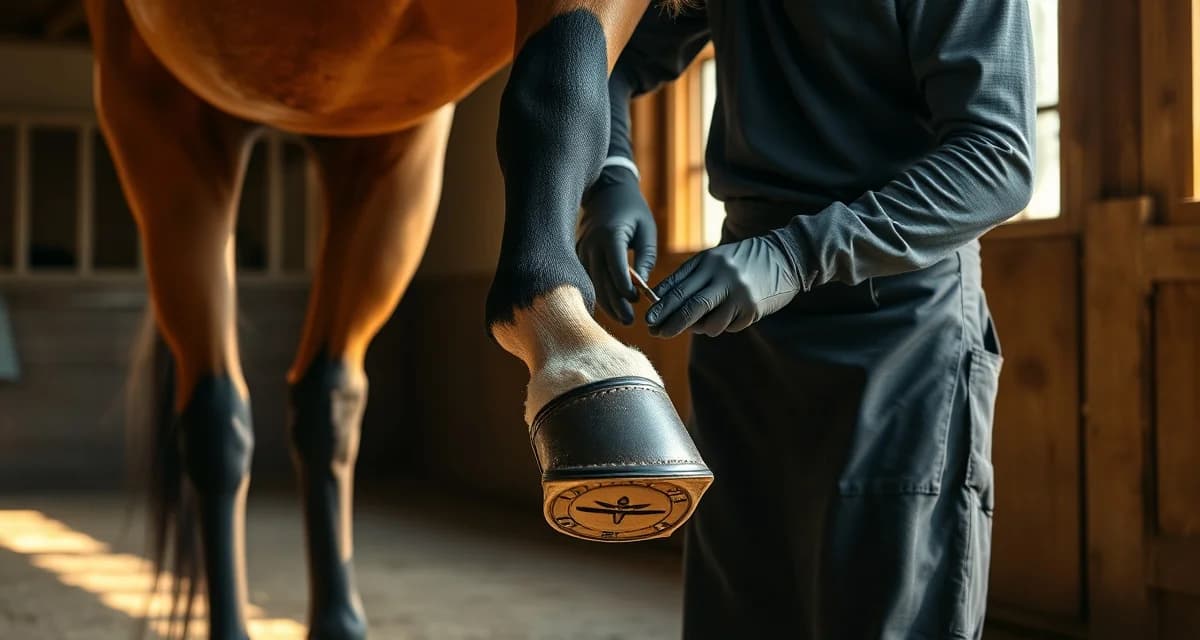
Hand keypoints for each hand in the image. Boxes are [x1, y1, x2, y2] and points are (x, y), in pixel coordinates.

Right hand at [577, 168, 657, 323]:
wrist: (606, 191)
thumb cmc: (632, 210)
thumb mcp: (646, 229)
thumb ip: (645, 257)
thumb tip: (643, 285)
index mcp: (610, 236)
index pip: (616, 269)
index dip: (626, 289)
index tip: (638, 299)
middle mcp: (591, 244)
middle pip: (602, 282)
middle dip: (617, 303)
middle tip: (630, 320)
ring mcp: (581, 249)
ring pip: (592, 283)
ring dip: (606, 303)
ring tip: (622, 318)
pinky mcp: (577, 253)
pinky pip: (586, 278)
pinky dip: (597, 293)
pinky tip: (609, 306)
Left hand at [646, 234, 800, 337]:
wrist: (786, 257)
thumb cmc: (742, 260)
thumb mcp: (714, 260)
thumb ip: (689, 277)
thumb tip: (659, 301)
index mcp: (708, 261)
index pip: (677, 287)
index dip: (659, 306)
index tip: (648, 320)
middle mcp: (722, 276)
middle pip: (689, 307)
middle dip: (670, 324)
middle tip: (657, 333)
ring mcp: (738, 294)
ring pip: (708, 324)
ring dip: (699, 328)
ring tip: (701, 322)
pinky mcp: (752, 309)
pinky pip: (728, 327)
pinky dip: (722, 325)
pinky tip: (730, 314)